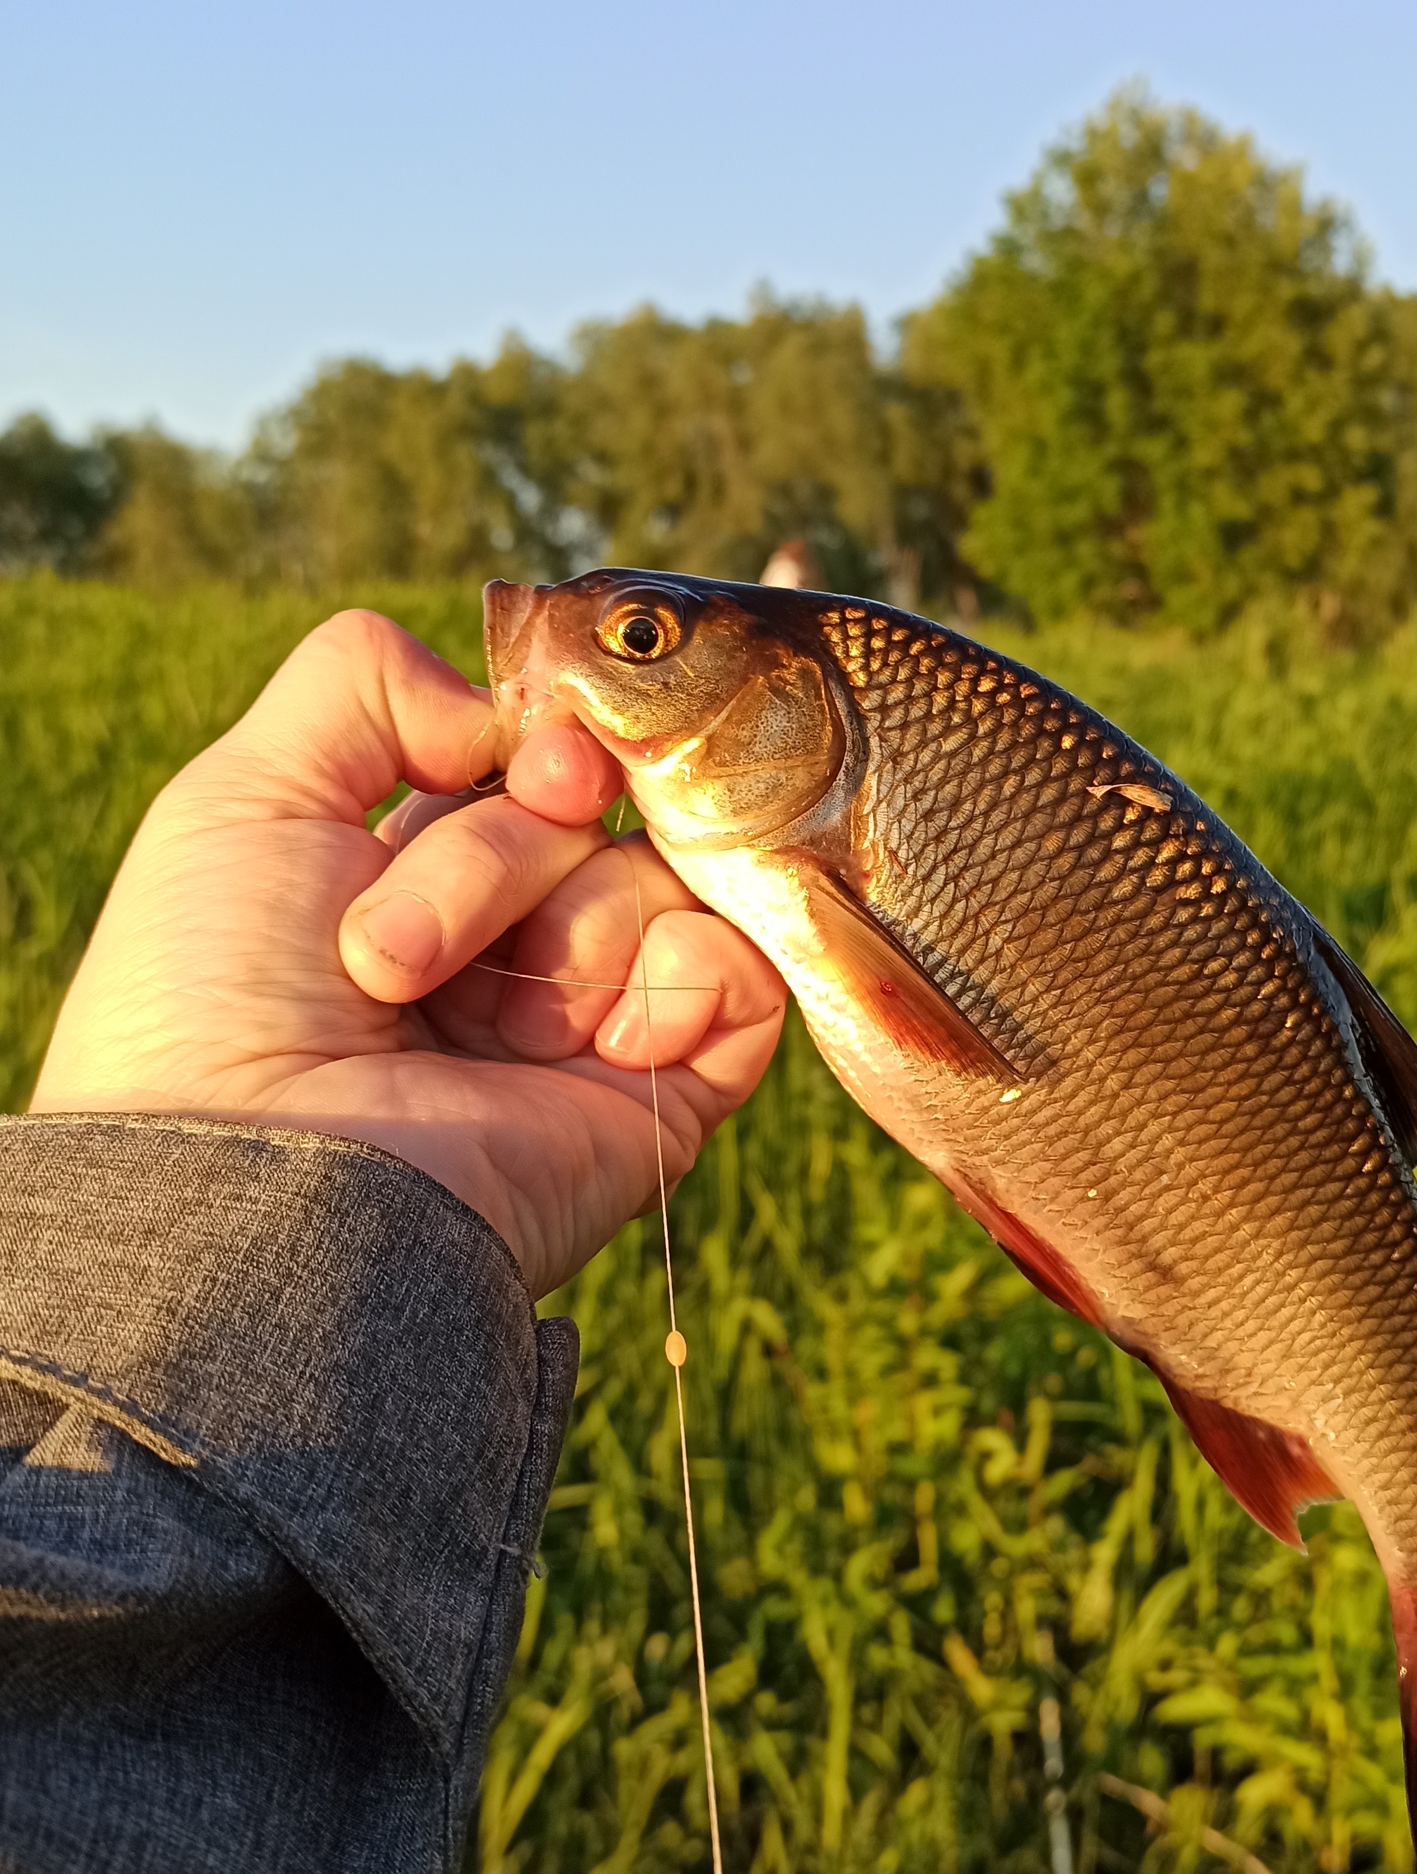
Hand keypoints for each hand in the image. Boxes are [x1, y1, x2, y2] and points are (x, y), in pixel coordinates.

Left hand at [30, 610, 785, 1293]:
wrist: (260, 1190)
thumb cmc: (215, 998)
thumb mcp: (241, 796)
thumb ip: (364, 684)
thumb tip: (511, 707)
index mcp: (408, 882)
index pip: (527, 761)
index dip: (540, 741)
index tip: (522, 762)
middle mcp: (503, 950)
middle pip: (588, 816)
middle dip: (504, 852)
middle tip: (414, 948)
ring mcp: (585, 1024)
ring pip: (661, 882)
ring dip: (573, 928)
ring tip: (481, 1021)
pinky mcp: (663, 1098)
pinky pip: (743, 975)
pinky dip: (690, 975)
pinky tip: (605, 1040)